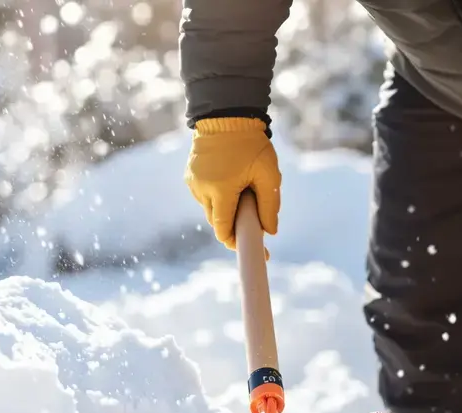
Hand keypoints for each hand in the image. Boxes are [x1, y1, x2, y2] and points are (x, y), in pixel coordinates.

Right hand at [184, 117, 280, 249]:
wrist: (226, 115)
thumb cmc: (250, 143)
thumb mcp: (268, 174)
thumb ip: (270, 205)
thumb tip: (271, 231)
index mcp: (221, 190)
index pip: (223, 230)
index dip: (236, 243)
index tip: (252, 249)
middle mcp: (202, 189)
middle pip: (218, 222)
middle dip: (234, 225)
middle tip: (255, 219)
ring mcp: (193, 183)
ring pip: (211, 209)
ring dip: (226, 209)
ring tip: (243, 191)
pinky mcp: (190, 176)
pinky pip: (205, 196)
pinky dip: (218, 197)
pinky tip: (230, 182)